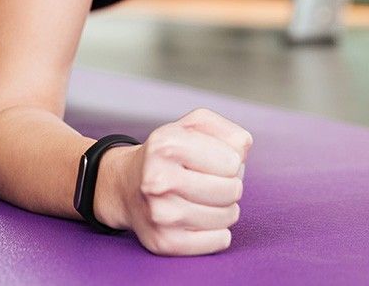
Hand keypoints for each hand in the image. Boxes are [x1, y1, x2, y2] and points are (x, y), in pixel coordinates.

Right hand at [116, 107, 251, 255]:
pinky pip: (219, 241)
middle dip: (229, 184)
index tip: (212, 161)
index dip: (230, 161)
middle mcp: (159, 180)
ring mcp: (160, 214)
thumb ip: (227, 131)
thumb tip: (243, 153)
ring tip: (204, 198)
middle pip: (233, 190)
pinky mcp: (164, 243)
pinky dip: (218, 231)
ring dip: (224, 208)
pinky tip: (199, 218)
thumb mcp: (194, 126)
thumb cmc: (170, 153)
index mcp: (167, 144)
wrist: (125, 186)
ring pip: (229, 217)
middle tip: (210, 181)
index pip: (233, 161)